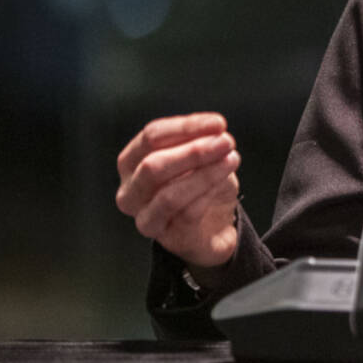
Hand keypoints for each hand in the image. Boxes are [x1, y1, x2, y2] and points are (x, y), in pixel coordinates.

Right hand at [116, 112, 240, 277]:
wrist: (216, 225)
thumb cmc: (202, 185)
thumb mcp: (201, 156)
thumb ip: (202, 141)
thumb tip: (214, 131)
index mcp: (132, 163)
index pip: (151, 137)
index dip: (186, 127)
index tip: (218, 123)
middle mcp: (130, 192)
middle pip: (152, 166)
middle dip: (193, 152)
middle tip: (225, 142)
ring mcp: (146, 219)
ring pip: (169, 195)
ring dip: (205, 174)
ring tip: (231, 160)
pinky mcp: (169, 239)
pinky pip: (188, 214)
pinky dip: (209, 194)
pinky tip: (226, 182)